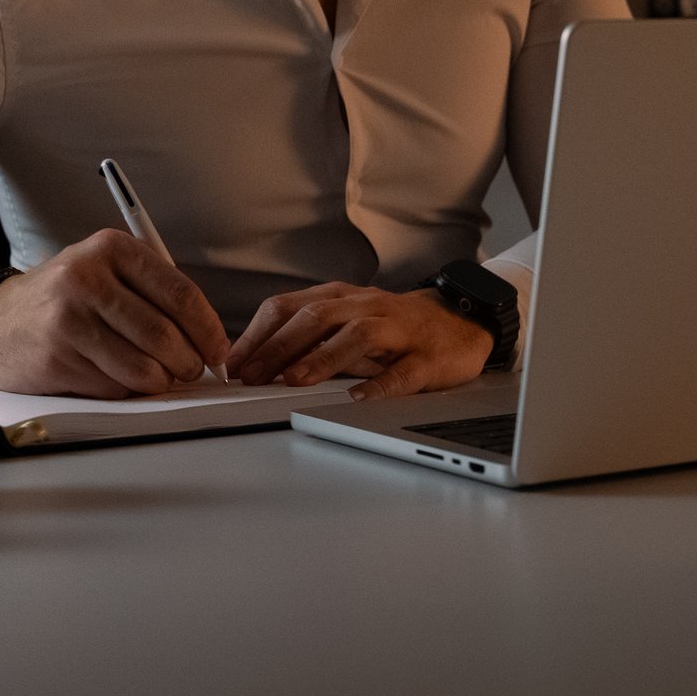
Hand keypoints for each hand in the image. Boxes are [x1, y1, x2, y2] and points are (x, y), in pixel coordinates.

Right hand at [0, 229, 229, 396]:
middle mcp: (88, 279)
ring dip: (160, 381)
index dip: (208, 329)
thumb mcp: (105, 272)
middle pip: (164, 334)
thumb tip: (207, 336)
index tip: (218, 350)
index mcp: (111, 249)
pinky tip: (114, 376)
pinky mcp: (56, 357)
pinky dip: (126, 389)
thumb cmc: (64, 298)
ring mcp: (69, 319)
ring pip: (143, 367)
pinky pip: (113, 386)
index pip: (180, 293)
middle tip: (191, 370)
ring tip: (158, 376)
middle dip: (188, 362)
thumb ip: (153, 292)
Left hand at [227, 282, 491, 396]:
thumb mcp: (347, 320)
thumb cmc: (397, 326)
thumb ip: (308, 335)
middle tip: (252, 377)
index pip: (288, 307)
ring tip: (296, 380)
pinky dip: (380, 384)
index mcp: (341, 298)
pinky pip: (403, 370)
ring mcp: (399, 329)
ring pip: (357, 335)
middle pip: (316, 318)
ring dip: (322, 357)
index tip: (233, 364)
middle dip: (278, 348)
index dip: (257, 335)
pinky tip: (360, 397)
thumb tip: (255, 363)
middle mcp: (366, 307)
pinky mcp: (428, 356)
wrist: (463, 319)